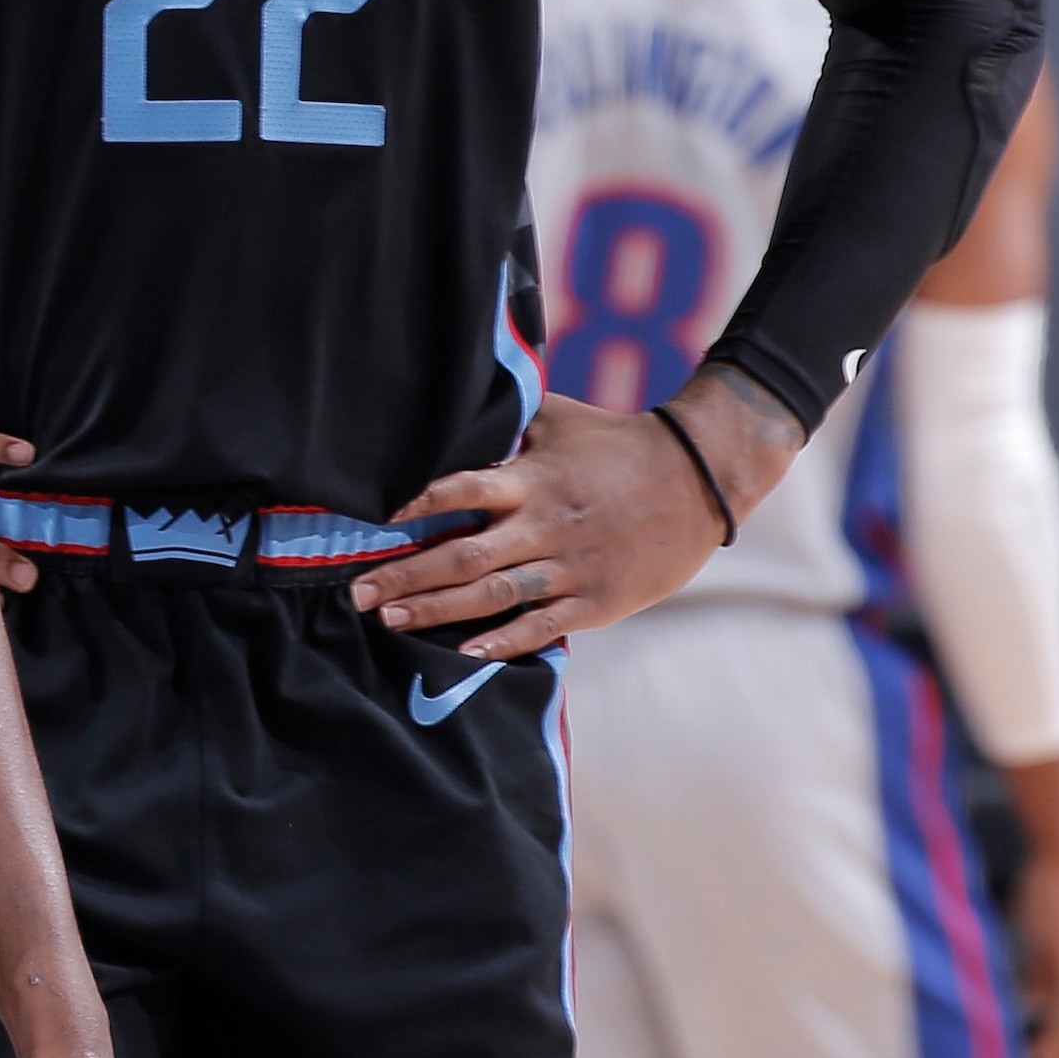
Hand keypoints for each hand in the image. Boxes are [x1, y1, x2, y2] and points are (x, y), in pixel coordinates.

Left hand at [352, 384, 773, 658]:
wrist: (700, 479)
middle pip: (464, 555)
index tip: (377, 522)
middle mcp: (545, 525)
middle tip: (358, 592)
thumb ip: (506, 421)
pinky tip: (465, 653)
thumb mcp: (559, 418)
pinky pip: (542, 625)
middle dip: (407, 575)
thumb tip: (453, 404)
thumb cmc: (619, 443)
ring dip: (438, 611)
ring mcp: (571, 566)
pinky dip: (503, 642)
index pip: (463, 489)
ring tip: (390, 620)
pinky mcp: (597, 599)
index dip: (419, 505)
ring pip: (493, 596)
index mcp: (532, 479)